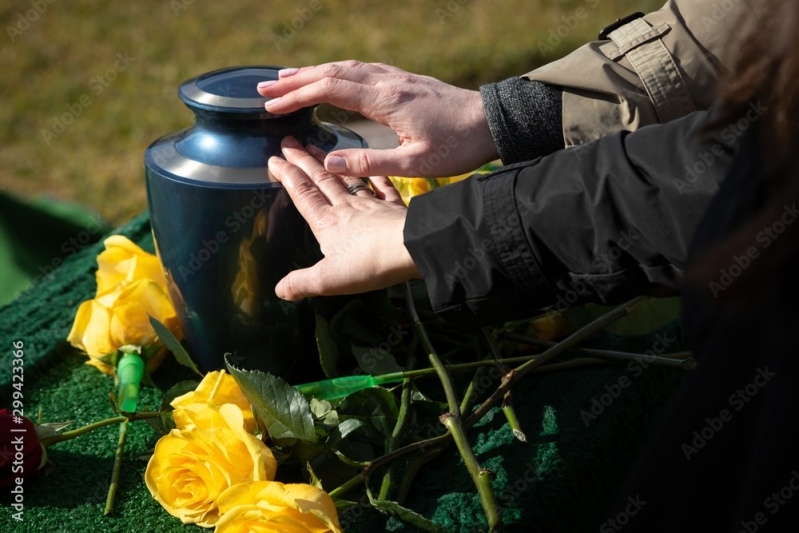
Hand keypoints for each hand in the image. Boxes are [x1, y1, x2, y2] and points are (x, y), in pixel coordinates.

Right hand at [258, 61, 498, 177]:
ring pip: (346, 67)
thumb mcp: (415, 163)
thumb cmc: (458, 146)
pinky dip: (336, 72)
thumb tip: (329, 163)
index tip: (271, 105)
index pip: (330, 90)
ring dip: (313, 72)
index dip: (297, 96)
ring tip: (286, 79)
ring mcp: (396, 78)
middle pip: (332, 72)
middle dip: (295, 80)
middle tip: (263, 88)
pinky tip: (331, 78)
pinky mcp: (405, 81)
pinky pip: (361, 70)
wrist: (493, 122)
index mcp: (386, 100)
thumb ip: (371, 163)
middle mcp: (387, 82)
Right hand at [268, 136, 421, 300]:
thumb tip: (279, 290)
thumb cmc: (369, 263)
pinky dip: (374, 174)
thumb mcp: (328, 280)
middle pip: (320, 180)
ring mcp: (371, 204)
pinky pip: (382, 185)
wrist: (411, 248)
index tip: (273, 159)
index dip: (286, 176)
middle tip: (289, 143)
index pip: (302, 194)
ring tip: (316, 148)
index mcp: (327, 223)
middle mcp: (346, 207)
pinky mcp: (394, 206)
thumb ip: (302, 283)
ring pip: (346, 178)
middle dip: (302, 160)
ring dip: (329, 162)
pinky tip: (369, 167)